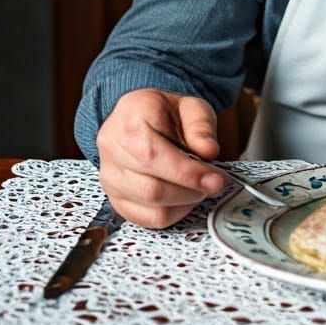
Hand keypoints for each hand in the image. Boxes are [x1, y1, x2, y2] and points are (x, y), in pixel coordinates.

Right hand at [95, 89, 227, 228]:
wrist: (142, 117)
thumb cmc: (166, 112)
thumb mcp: (191, 106)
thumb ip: (201, 126)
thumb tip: (209, 151)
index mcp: (129, 116)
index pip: (153, 155)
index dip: (188, 173)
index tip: (216, 179)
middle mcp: (111, 147)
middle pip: (150, 187)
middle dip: (190, 191)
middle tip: (215, 184)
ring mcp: (109, 175)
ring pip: (148, 205)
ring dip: (183, 203)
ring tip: (201, 188)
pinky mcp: (114, 197)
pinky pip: (143, 218)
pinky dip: (171, 213)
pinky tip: (185, 200)